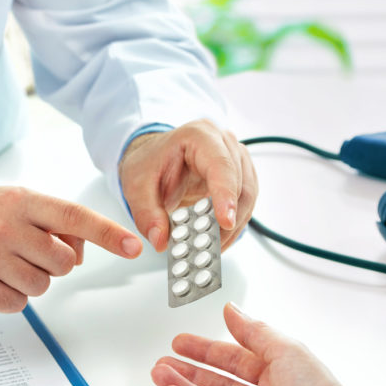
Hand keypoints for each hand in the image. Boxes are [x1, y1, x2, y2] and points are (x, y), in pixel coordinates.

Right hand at [0, 187, 142, 311]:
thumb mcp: (11, 205)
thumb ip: (50, 223)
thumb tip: (82, 250)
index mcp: (19, 201)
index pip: (73, 217)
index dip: (107, 233)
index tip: (134, 246)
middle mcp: (5, 225)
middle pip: (63, 262)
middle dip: (53, 264)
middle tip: (26, 254)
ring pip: (41, 285)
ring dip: (29, 281)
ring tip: (2, 265)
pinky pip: (17, 303)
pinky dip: (10, 297)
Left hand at [119, 120, 256, 252]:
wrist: (154, 160)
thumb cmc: (149, 164)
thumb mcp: (136, 187)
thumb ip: (146, 214)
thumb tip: (160, 239)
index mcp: (198, 136)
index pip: (221, 165)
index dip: (226, 195)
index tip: (224, 222)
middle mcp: (223, 143)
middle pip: (240, 184)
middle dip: (228, 220)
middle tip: (211, 246)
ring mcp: (235, 159)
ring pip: (248, 196)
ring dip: (234, 226)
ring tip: (212, 249)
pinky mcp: (240, 177)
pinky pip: (245, 204)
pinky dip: (234, 226)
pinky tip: (218, 241)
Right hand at [151, 303, 385, 385]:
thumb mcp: (286, 349)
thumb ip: (253, 330)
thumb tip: (232, 310)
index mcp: (278, 374)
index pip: (232, 358)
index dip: (205, 349)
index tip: (181, 342)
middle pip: (216, 382)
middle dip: (187, 370)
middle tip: (163, 361)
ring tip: (160, 375)